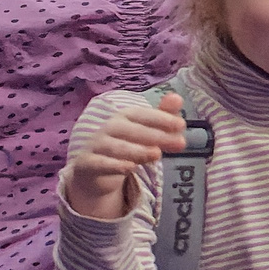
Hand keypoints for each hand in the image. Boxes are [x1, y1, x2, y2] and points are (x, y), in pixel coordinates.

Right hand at [64, 90, 177, 219]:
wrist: (96, 171)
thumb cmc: (127, 146)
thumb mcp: (147, 132)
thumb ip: (163, 117)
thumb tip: (177, 98)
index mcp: (124, 116)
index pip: (142, 114)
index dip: (161, 118)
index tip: (182, 125)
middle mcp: (108, 127)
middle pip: (131, 130)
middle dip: (156, 136)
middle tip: (180, 143)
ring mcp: (96, 145)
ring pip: (116, 147)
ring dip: (137, 150)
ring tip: (157, 154)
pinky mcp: (87, 164)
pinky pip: (99, 163)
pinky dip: (114, 165)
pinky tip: (130, 168)